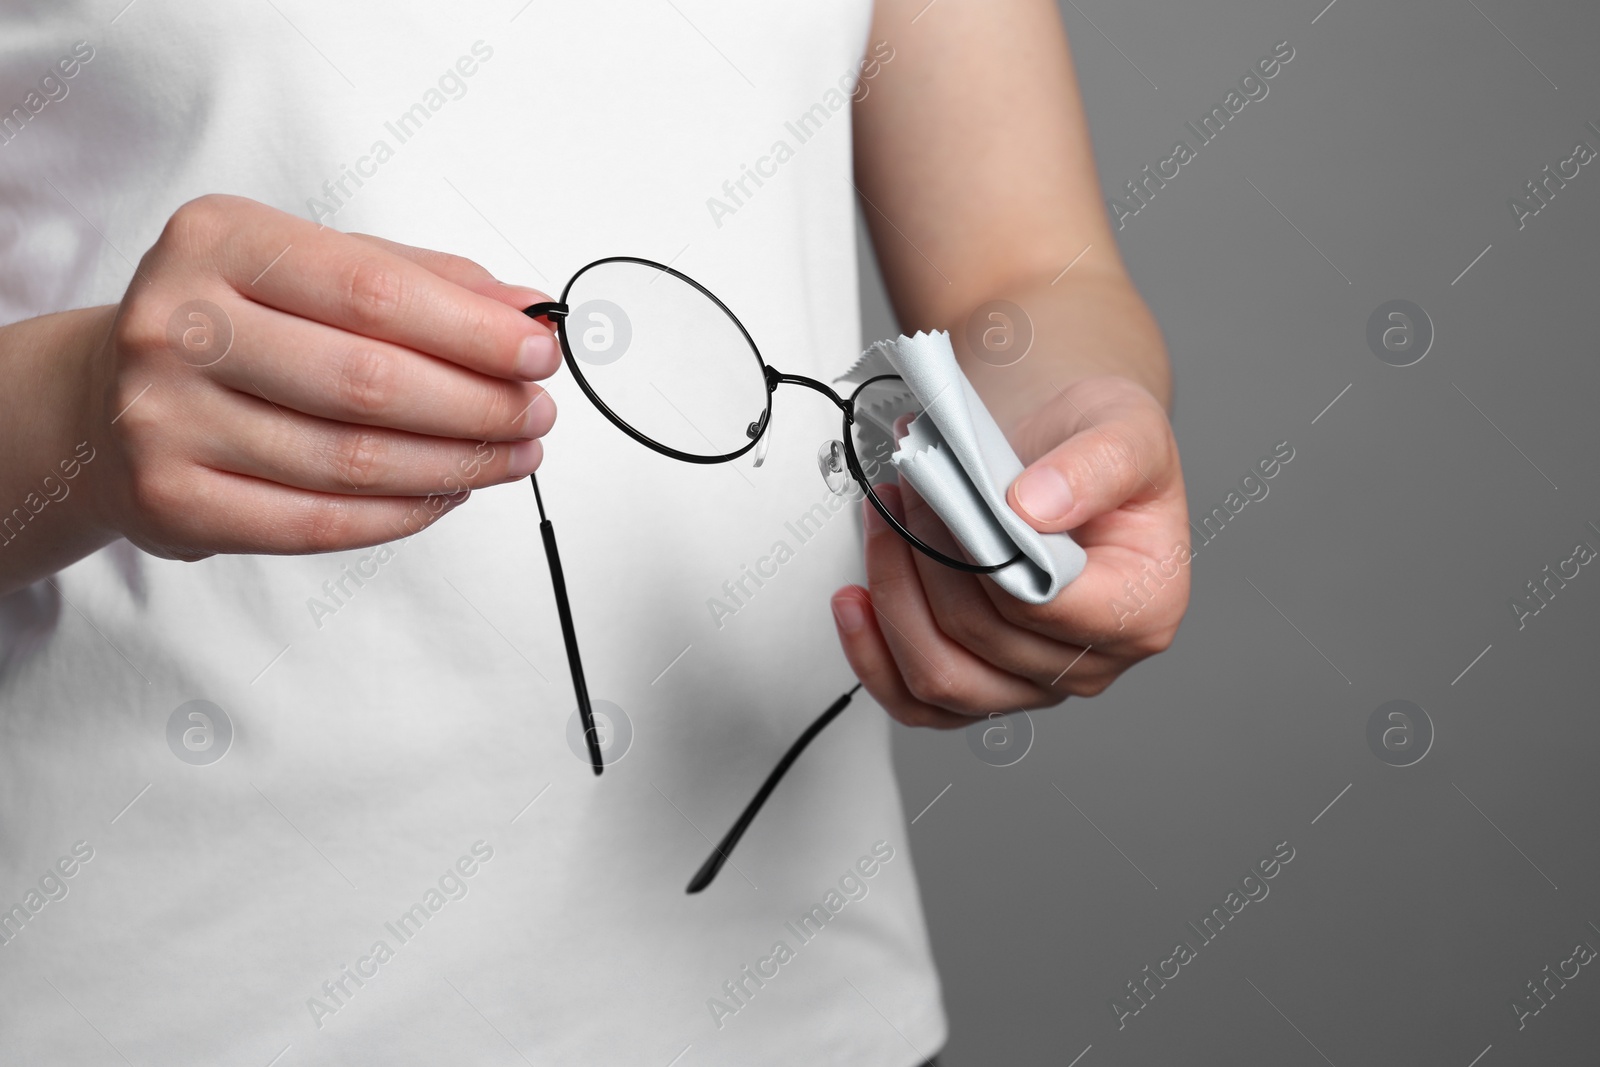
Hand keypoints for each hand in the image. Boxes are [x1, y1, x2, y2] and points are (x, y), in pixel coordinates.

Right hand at [77, 194, 557, 560]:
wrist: (104, 397)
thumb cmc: (233, 323)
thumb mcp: (314, 269)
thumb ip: (422, 281)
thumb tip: (526, 312)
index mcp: (218, 241)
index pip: (375, 291)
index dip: (474, 332)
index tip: (540, 352)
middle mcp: (178, 325)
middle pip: (369, 382)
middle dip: (479, 405)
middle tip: (536, 412)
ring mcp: (165, 419)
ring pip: (353, 461)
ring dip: (458, 465)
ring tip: (513, 454)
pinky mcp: (173, 501)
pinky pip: (320, 522)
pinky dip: (405, 512)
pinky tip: (450, 491)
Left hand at [830, 375, 1188, 727]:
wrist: (1062, 456)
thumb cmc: (1095, 449)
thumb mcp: (1124, 427)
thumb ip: (1096, 465)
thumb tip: (1035, 507)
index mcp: (1141, 610)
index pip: (1042, 605)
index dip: (978, 553)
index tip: (942, 494)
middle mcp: (1092, 663)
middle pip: (980, 638)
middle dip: (926, 555)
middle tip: (907, 487)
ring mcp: (1033, 684)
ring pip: (941, 679)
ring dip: (894, 597)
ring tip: (882, 523)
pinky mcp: (982, 686)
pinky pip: (916, 702)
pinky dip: (873, 654)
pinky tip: (855, 601)